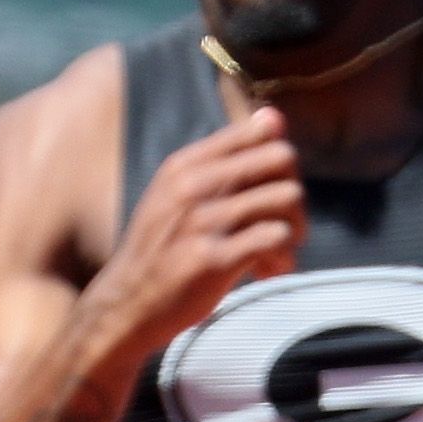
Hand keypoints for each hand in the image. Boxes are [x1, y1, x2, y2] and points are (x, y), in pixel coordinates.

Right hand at [112, 103, 304, 333]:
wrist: (127, 304)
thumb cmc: (161, 248)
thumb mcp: (178, 193)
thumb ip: (225, 159)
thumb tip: (273, 116)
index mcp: (185, 164)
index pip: (258, 132)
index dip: (279, 162)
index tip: (271, 191)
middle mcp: (193, 185)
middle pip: (281, 158)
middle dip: (293, 192)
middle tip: (285, 223)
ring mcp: (202, 221)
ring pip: (286, 197)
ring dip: (295, 228)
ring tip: (277, 252)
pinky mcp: (213, 259)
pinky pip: (275, 237)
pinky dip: (283, 256)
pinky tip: (266, 271)